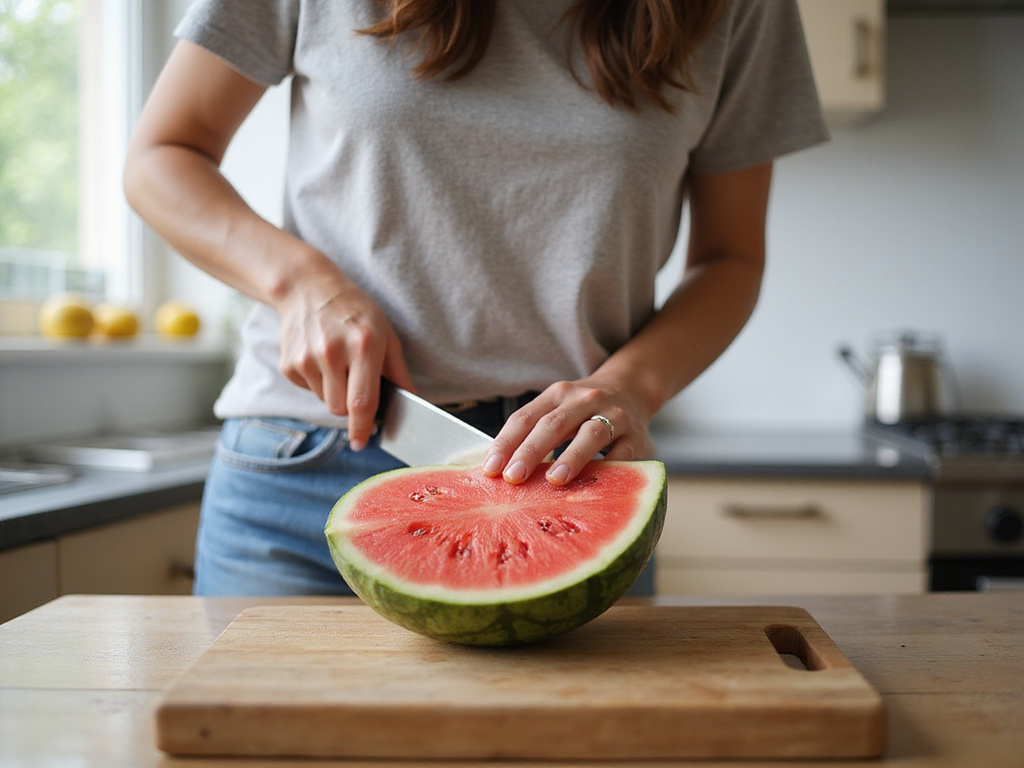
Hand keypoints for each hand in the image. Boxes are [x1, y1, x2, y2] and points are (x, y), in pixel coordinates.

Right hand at [277, 275, 414, 449]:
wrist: (309, 288)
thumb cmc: (356, 312)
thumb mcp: (386, 335)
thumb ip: (399, 372)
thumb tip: (412, 402)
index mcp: (363, 346)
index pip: (362, 401)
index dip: (363, 427)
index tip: (362, 443)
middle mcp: (333, 353)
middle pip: (340, 409)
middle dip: (351, 408)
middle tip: (356, 384)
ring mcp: (307, 358)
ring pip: (324, 402)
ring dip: (335, 393)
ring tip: (339, 364)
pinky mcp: (289, 364)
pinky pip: (309, 390)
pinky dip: (318, 383)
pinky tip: (321, 359)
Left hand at [482, 379, 655, 485]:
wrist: (631, 390)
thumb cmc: (583, 411)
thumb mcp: (558, 410)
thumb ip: (534, 433)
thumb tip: (500, 471)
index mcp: (557, 394)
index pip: (525, 418)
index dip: (505, 443)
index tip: (491, 469)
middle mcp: (584, 400)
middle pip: (553, 424)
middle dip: (530, 451)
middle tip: (513, 477)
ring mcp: (613, 415)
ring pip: (591, 434)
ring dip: (571, 457)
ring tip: (554, 480)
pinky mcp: (636, 436)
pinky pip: (623, 453)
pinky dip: (609, 470)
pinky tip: (594, 486)